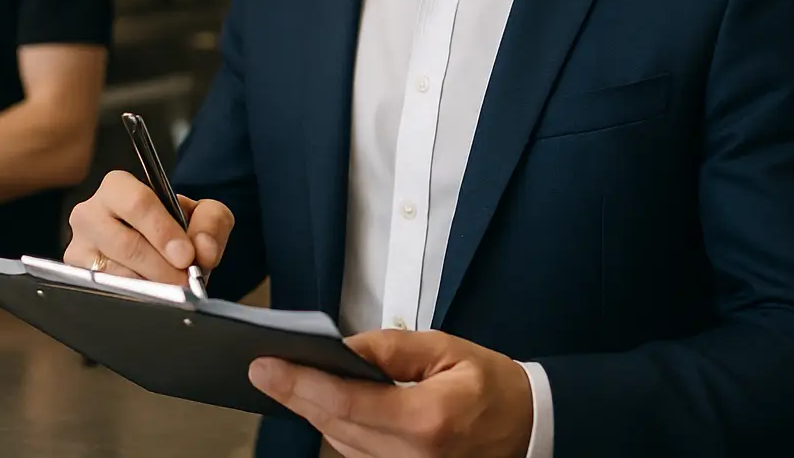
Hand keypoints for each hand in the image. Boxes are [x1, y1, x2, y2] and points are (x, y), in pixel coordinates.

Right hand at [64, 170, 233, 284]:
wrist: (158, 250)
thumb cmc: (175, 227)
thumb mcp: (201, 215)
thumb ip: (211, 222)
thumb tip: (204, 250)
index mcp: (117, 187)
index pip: (137, 204)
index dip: (163, 231)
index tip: (187, 256)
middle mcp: (89, 213)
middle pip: (126, 244)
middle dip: (162, 267)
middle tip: (186, 281)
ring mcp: (78, 247)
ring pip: (116, 274)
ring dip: (151, 286)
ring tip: (173, 291)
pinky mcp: (77, 277)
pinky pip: (107, 292)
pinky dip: (135, 298)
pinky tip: (152, 297)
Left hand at [248, 330, 534, 457]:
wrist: (527, 430)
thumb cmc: (493, 388)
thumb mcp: (447, 350)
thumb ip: (391, 348)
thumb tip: (342, 348)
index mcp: (426, 421)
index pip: (345, 402)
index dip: (299, 383)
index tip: (265, 367)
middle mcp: (412, 457)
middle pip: (334, 425)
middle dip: (297, 394)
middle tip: (265, 368)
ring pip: (339, 443)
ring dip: (314, 411)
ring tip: (290, 378)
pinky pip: (355, 454)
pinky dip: (336, 427)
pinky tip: (324, 402)